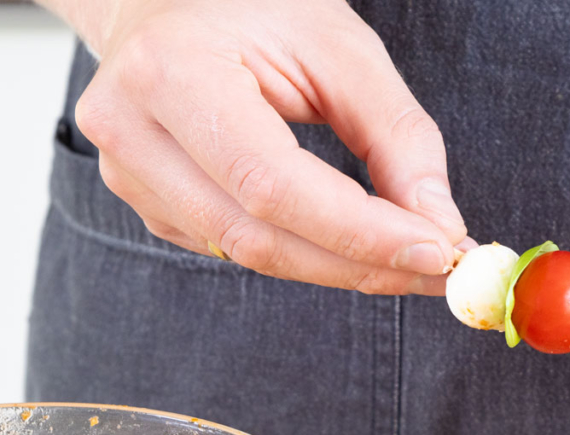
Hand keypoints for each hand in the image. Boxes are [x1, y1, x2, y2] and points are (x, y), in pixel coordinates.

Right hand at [64, 0, 466, 292]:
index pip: (272, 183)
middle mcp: (132, 130)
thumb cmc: (258, 12)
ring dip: (341, 269)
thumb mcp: (341, 49)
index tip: (437, 250)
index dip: (358, 231)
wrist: (170, 4)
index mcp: (171, 71)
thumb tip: (441, 229)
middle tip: (441, 272)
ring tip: (410, 261)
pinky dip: (308, 255)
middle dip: (361, 264)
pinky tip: (353, 243)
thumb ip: (397, 138)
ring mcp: (129, 176)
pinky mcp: (149, 207)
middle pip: (258, 236)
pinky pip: (238, 251)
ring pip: (250, 255)